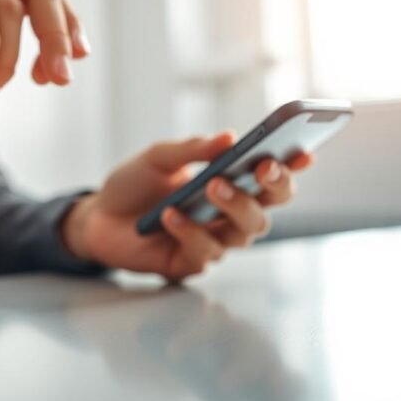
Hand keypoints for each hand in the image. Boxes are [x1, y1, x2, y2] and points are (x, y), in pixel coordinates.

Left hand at [61, 132, 313, 280]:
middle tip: (259, 168)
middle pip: (269, 207)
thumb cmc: (133, 185)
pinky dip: (190, 231)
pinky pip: (205, 252)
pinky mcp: (192, 263)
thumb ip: (192, 149)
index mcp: (229, 183)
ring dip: (232, 206)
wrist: (97, 217)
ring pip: (245, 232)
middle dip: (271, 187)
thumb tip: (230, 137)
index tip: (303, 153)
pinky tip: (171, 214)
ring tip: (210, 186)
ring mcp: (214, 240)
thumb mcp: (158, 157)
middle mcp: (228, 214)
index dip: (292, 166)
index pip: (270, 177)